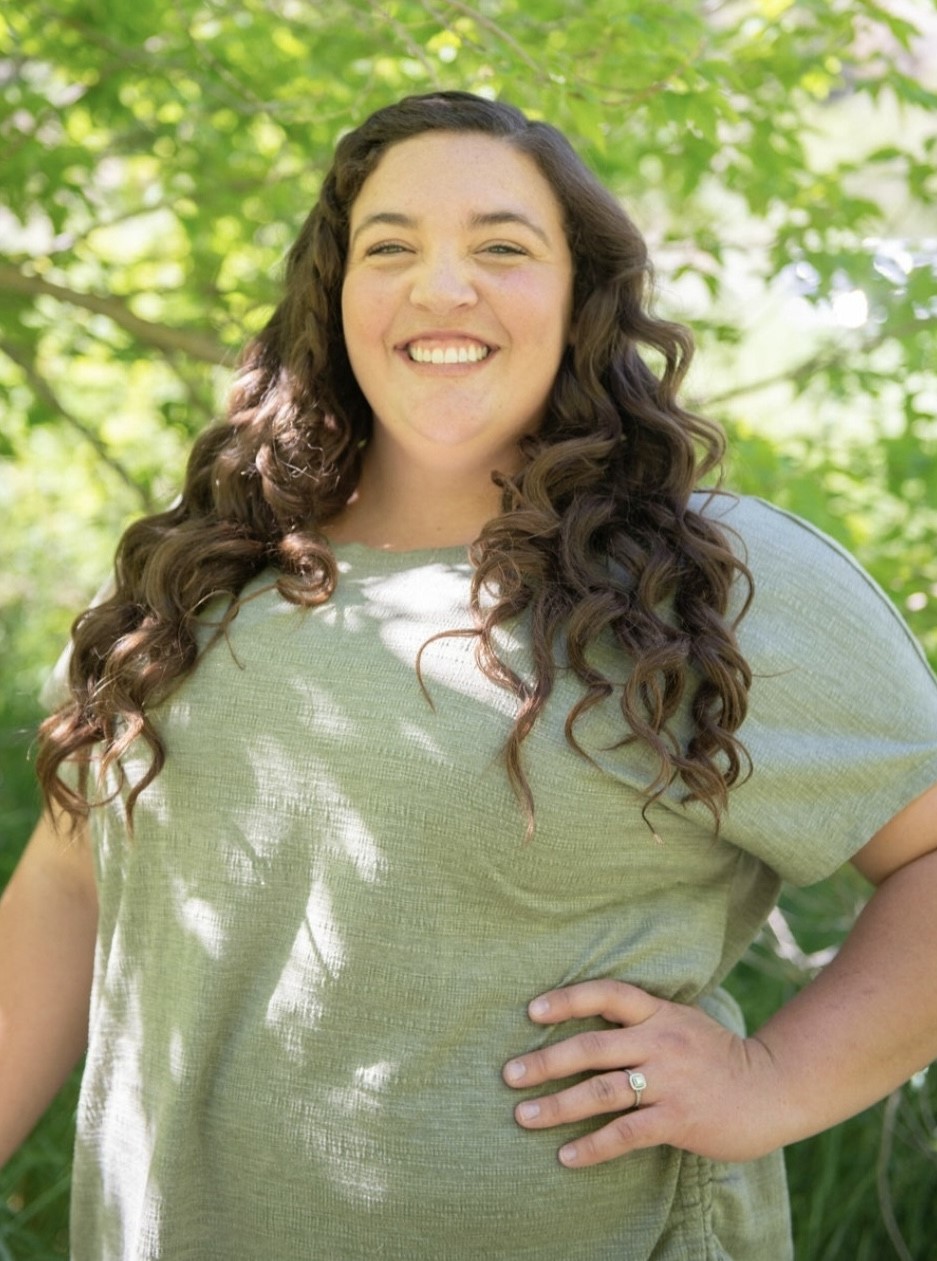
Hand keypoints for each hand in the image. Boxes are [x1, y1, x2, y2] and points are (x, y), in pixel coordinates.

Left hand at [502, 979, 786, 1168]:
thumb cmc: (718, 1055)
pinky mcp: (678, 1119)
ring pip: (601, 1090)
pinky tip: (566, 1156)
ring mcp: (669, 1080)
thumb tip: (590, 1016)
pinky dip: (592, 1146)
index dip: (567, 999)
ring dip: (557, 1105)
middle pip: (592, 1045)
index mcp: (660, 1012)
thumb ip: (642, 1019)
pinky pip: (625, 1133)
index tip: (531, 1012)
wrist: (772, 1087)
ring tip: (523, 1116)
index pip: (607, 994)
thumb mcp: (682, 1021)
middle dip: (545, 1061)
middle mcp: (660, 1041)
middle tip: (509, 1075)